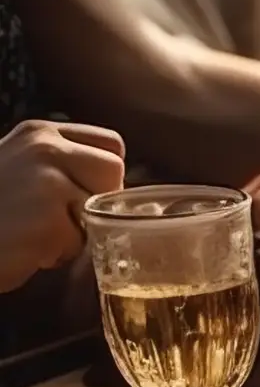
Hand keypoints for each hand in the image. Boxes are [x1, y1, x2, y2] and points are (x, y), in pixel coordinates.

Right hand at [0, 120, 123, 293]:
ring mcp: (46, 182)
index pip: (110, 144)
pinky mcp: (48, 220)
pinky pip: (78, 243)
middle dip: (97, 199)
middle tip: (59, 216)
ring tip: (34, 231)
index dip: (103, 173)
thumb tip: (114, 182)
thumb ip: (60, 165)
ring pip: (100, 210)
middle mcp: (44, 149)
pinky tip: (23, 246)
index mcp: (39, 133)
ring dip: (76, 230)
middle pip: (114, 171)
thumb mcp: (19, 167)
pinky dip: (55, 253)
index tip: (82, 191)